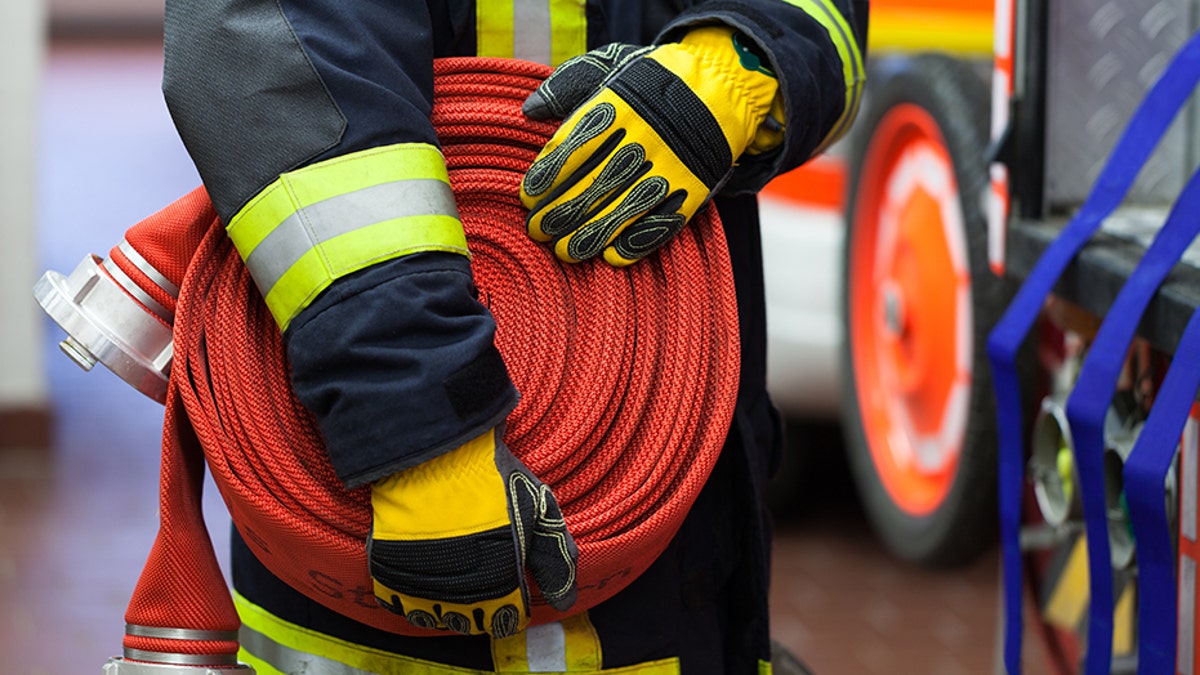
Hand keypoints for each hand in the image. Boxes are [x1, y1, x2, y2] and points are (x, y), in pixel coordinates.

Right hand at [368, 427, 577, 637]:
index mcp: (501, 585)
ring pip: (432, 617)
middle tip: (479, 575)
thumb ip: (556, 560)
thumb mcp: (540, 510)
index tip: (508, 589)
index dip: (510, 606)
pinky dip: (407, 596)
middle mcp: (460, 596)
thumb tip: (564, 604)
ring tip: (451, 575)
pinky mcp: (387, 571)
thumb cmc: (493, 478)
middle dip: (479, 605)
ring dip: (443, 603)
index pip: (507, 621)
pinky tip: (421, 575)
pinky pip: (397, 603)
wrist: (437, 453)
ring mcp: (420, 585)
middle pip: (470, 622)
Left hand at [520, 27, 781, 265]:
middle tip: (538, 232)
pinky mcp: (693, 189)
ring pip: (626, 207)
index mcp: (618, 105)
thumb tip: (529, 111)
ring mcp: (671, 166)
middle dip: (562, 212)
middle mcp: (644, 137)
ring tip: (566, 251)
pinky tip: (613, 256)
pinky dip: (638, 242)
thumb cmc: (650, 82)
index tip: (528, 198)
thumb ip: (567, 85)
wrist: (721, 87)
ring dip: (592, 234)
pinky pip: (664, 222)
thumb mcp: (609, 65)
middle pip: (596, 182)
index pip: (575, 146)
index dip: (548, 176)